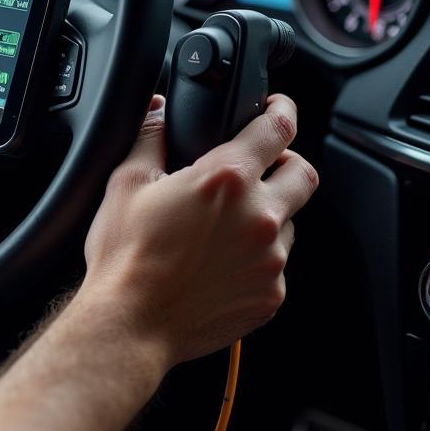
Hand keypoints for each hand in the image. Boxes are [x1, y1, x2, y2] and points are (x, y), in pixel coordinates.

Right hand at [79, 93, 317, 368]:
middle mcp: (258, 216)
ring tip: (226, 224)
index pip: (277, 129)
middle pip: (303, 174)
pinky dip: (256, 256)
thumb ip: (149, 137)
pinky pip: (275, 264)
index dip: (281, 109)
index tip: (278, 107)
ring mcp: (269, 259)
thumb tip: (157, 111)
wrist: (131, 323)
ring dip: (268, 213)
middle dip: (287, 162)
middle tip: (261, 166)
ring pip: (289, 222)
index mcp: (225, 179)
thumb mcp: (126, 183)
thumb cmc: (126, 257)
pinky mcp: (270, 294)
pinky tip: (220, 261)